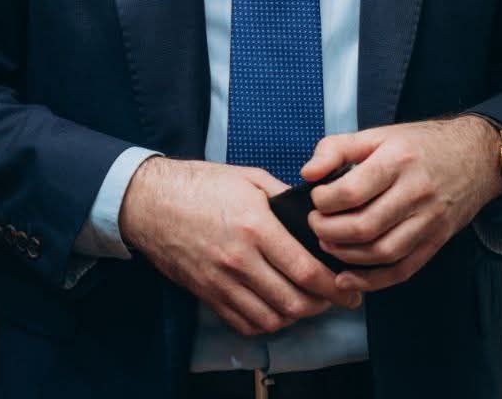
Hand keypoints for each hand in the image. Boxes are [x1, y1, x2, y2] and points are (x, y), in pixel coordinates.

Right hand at [119, 157, 362, 336]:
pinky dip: (266, 323)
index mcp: (256, 227)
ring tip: (308, 302)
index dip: (334, 286)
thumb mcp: (249, 178)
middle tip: (335, 298)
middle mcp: (240, 260)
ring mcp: (222, 282)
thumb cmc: (201, 184)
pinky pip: (244, 323)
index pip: (305, 270)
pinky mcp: (208, 294)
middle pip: (293, 302)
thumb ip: (284, 197)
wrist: (151, 202)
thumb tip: (313, 214)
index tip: (350, 290)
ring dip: (296, 316)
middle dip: (322, 305)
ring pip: (271, 318)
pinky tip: (276, 308)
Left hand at [303, 117, 501, 293]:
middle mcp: (416, 192)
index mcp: (398, 160)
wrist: (475, 156)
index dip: (325, 200)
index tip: (315, 199)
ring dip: (347, 255)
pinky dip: (372, 280)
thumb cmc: (420, 144)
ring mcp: (429, 220)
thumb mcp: (377, 134)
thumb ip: (336, 148)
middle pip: (365, 226)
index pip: (353, 190)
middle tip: (315, 225)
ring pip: (382, 252)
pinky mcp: (436, 241)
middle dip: (330, 231)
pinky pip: (402, 269)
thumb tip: (307, 173)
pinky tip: (348, 278)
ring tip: (328, 244)